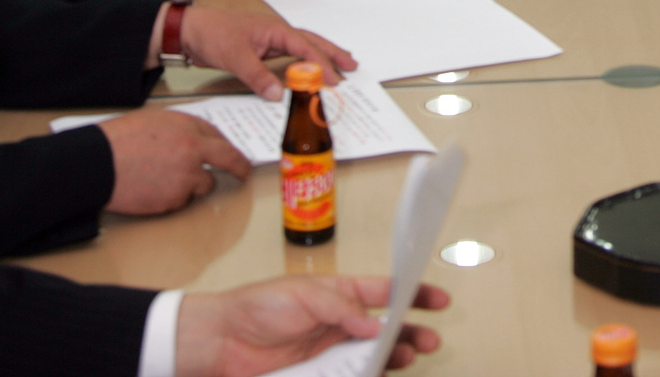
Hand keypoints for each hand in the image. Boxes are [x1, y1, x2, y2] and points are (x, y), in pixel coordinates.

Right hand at [96, 108, 250, 215]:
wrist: (98, 163)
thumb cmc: (121, 139)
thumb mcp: (157, 120)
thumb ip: (185, 129)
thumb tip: (202, 140)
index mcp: (190, 129)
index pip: (222, 139)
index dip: (230, 148)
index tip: (238, 156)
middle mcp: (194, 153)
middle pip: (229, 161)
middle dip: (239, 168)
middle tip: (243, 173)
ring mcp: (185, 179)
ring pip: (203, 185)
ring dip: (193, 183)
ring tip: (164, 176)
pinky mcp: (173, 200)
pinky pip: (181, 200)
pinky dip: (172, 196)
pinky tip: (152, 187)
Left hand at [171, 5, 355, 99]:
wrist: (188, 31)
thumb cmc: (211, 33)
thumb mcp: (235, 56)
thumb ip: (257, 75)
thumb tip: (278, 94)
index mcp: (274, 29)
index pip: (305, 47)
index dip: (321, 64)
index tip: (334, 79)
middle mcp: (276, 33)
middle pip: (312, 42)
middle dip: (333, 53)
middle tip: (353, 66)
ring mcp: (269, 41)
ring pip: (302, 49)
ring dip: (321, 57)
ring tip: (339, 67)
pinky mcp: (261, 51)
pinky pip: (288, 58)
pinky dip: (301, 64)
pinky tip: (305, 72)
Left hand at [175, 276, 449, 376]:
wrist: (221, 342)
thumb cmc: (258, 307)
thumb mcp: (304, 294)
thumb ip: (341, 307)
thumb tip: (373, 323)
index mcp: (339, 294)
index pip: (384, 291)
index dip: (412, 294)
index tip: (438, 300)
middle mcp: (340, 324)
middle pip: (386, 329)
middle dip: (411, 332)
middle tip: (429, 339)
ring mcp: (331, 353)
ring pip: (374, 357)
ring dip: (394, 357)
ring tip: (407, 357)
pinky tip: (380, 376)